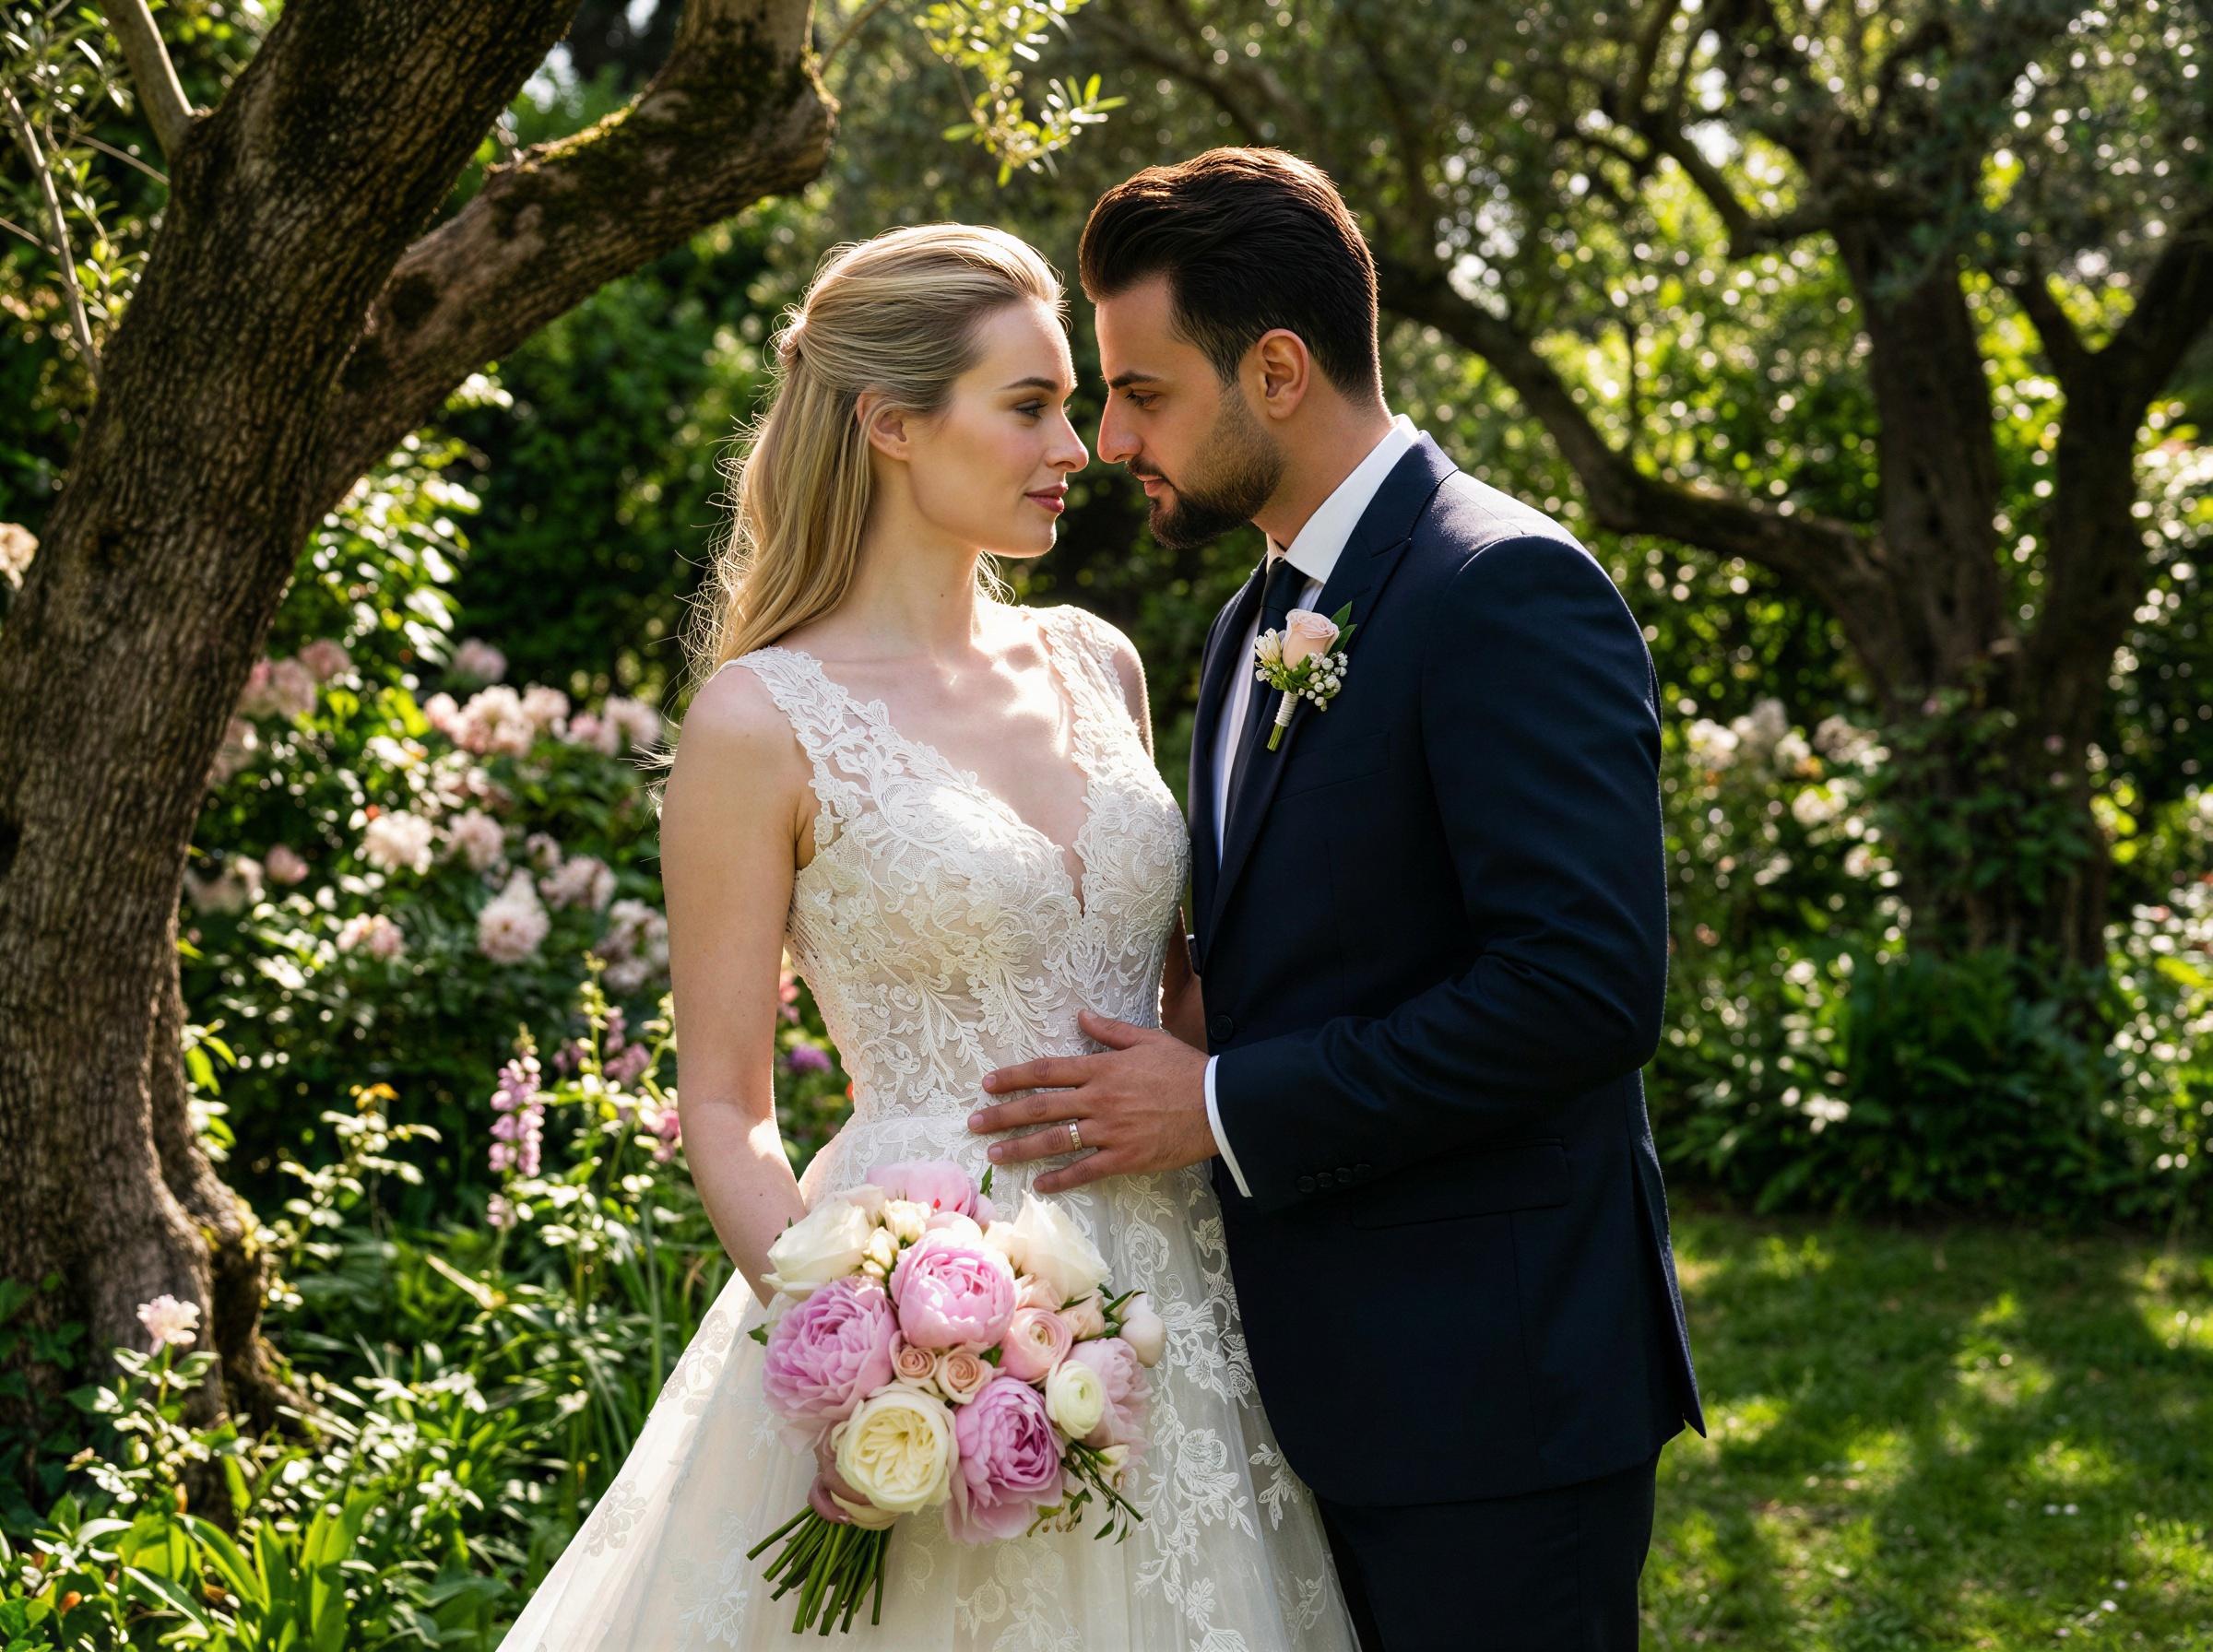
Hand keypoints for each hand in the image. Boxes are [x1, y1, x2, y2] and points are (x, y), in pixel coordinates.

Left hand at [966, 1009, 1213, 1192]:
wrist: (1218, 1105)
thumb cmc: (1185, 1068)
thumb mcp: (1148, 1039)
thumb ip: (1110, 1031)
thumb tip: (1081, 1016)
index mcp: (1102, 1069)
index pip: (1047, 1071)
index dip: (1014, 1077)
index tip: (988, 1084)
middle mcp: (1099, 1100)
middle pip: (1040, 1107)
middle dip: (1003, 1115)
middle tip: (974, 1123)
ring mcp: (1110, 1132)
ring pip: (1055, 1141)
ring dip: (1021, 1148)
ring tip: (994, 1155)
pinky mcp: (1125, 1158)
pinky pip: (1086, 1171)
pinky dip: (1061, 1179)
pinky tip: (1040, 1184)